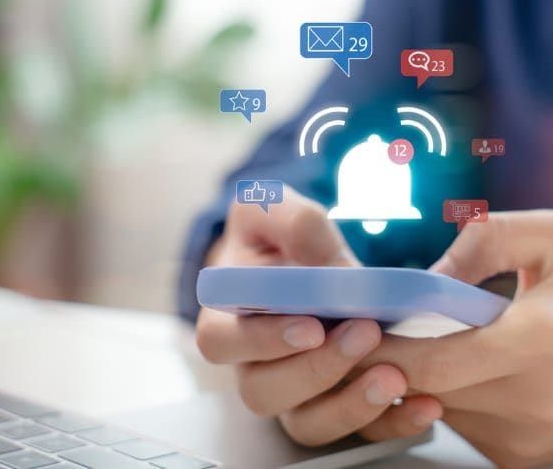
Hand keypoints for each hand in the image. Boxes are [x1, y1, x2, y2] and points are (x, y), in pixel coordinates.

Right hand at [196, 185, 435, 445]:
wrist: (305, 260)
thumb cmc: (279, 236)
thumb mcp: (276, 210)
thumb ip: (293, 223)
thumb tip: (332, 272)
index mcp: (225, 316)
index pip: (221, 342)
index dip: (262, 341)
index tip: (312, 326)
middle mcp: (252, 364)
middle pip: (261, 390)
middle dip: (315, 370)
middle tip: (365, 333)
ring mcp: (292, 393)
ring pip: (304, 423)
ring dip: (349, 406)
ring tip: (394, 377)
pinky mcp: (333, 408)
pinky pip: (356, 434)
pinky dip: (393, 424)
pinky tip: (424, 404)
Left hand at [359, 210, 552, 466]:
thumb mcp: (551, 236)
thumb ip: (487, 244)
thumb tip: (427, 275)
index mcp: (540, 342)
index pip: (435, 363)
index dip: (380, 350)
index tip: (350, 327)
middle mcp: (537, 398)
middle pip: (427, 390)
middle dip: (381, 361)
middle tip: (354, 330)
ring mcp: (532, 434)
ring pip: (438, 410)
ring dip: (412, 379)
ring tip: (407, 340)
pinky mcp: (526, 453)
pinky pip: (462, 429)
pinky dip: (443, 400)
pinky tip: (451, 366)